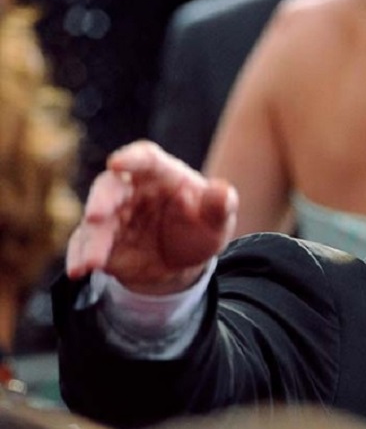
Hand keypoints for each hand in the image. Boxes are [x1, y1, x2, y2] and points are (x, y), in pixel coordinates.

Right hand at [66, 141, 237, 294]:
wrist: (184, 261)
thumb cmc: (201, 227)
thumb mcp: (217, 220)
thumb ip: (220, 205)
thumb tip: (223, 192)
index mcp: (161, 173)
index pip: (145, 158)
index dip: (131, 158)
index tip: (116, 162)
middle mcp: (132, 189)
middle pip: (110, 187)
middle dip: (101, 201)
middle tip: (96, 216)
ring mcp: (113, 215)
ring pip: (95, 221)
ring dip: (91, 240)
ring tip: (92, 263)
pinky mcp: (101, 240)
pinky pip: (84, 245)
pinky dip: (79, 256)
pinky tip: (79, 270)